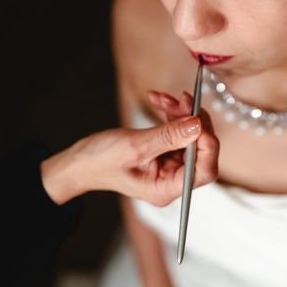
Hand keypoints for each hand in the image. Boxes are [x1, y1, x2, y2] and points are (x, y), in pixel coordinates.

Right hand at [41, 93, 218, 204]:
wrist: (79, 162)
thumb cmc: (99, 161)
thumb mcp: (135, 146)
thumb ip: (169, 136)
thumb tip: (197, 125)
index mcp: (167, 188)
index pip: (204, 170)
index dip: (208, 145)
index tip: (198, 119)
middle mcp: (173, 180)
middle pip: (202, 150)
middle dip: (195, 122)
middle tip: (184, 100)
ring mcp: (171, 166)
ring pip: (191, 136)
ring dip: (181, 113)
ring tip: (163, 97)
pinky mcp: (166, 152)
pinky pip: (178, 131)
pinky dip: (172, 114)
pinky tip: (159, 100)